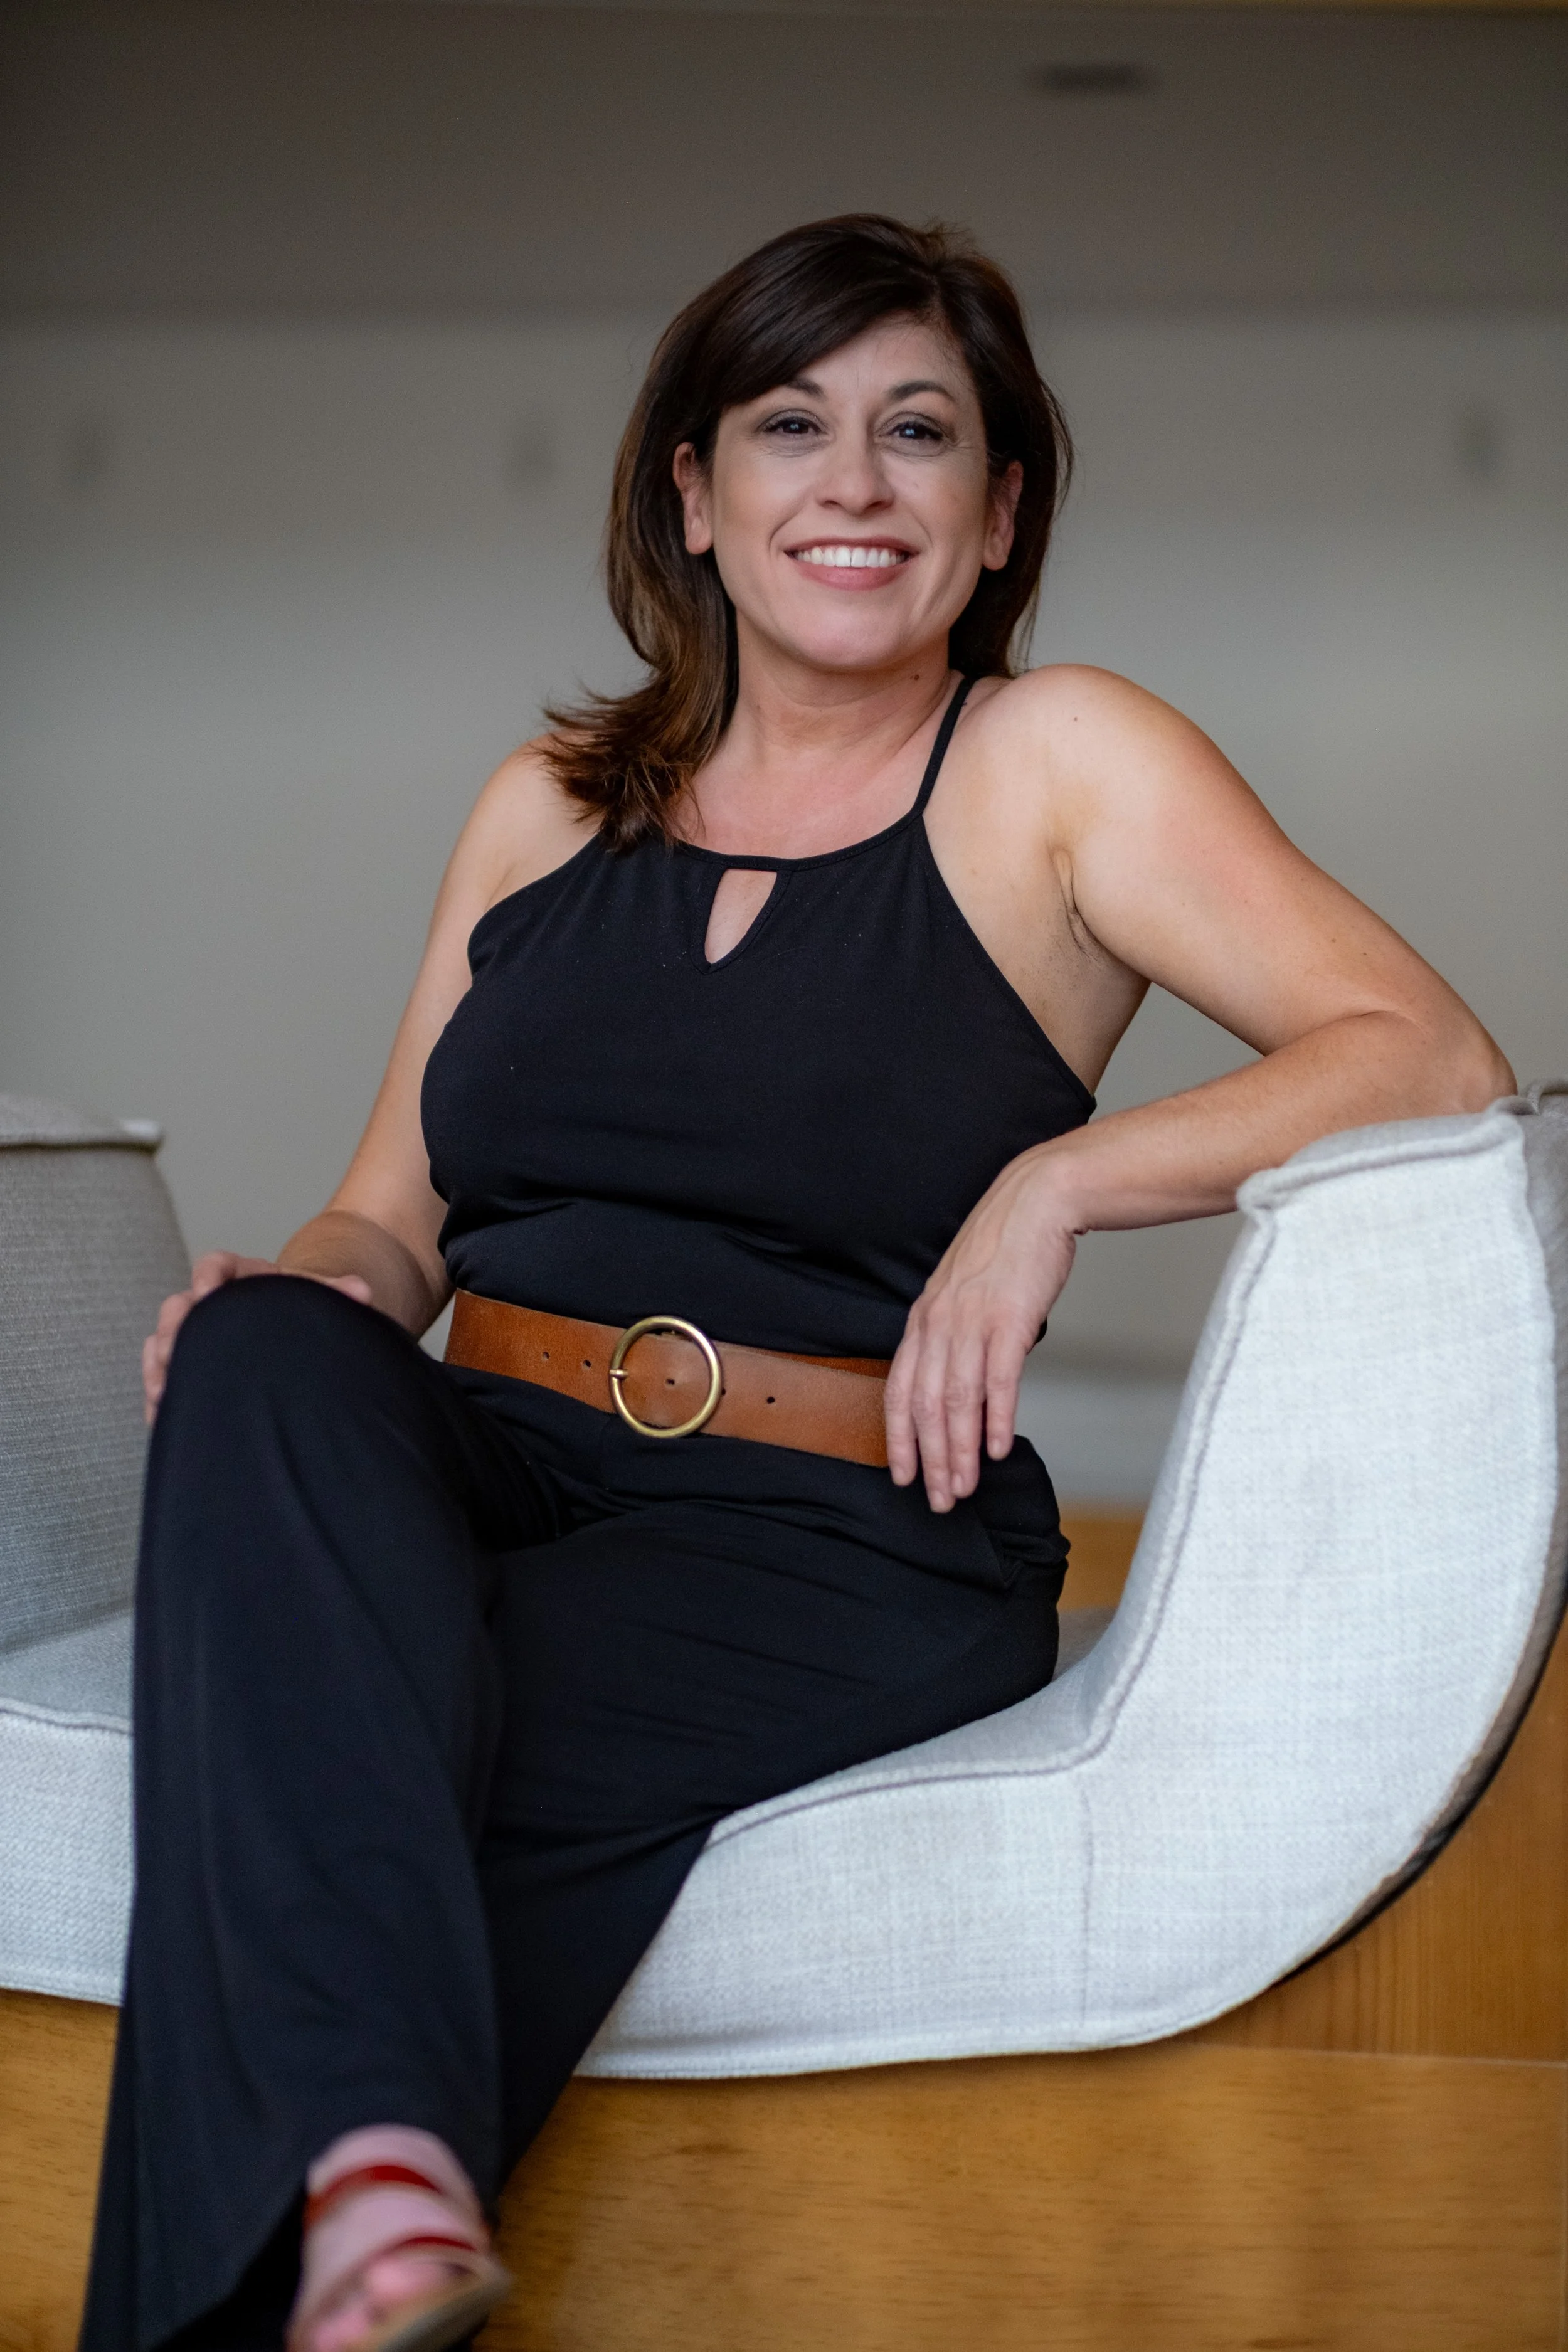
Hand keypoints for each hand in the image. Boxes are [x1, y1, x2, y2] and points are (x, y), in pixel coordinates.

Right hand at [142, 1250, 371, 1423]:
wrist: (302, 1337)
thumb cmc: (307, 1312)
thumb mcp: (321, 1300)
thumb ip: (338, 1294)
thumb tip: (361, 1291)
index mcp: (243, 1278)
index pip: (215, 1265)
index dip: (207, 1276)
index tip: (207, 1292)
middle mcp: (212, 1303)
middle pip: (179, 1306)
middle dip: (173, 1329)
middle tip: (174, 1353)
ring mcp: (197, 1336)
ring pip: (163, 1342)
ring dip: (159, 1365)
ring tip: (163, 1391)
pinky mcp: (191, 1367)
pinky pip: (164, 1376)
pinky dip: (161, 1394)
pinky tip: (164, 1416)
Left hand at [885, 1149, 1079, 1512]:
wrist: (1037, 1201)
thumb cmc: (1005, 1249)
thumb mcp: (962, 1292)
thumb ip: (954, 1335)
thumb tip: (961, 1383)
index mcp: (923, 1319)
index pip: (899, 1389)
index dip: (898, 1438)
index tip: (903, 1476)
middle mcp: (939, 1323)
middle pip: (926, 1405)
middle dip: (931, 1459)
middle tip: (940, 1499)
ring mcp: (973, 1321)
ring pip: (957, 1400)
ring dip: (960, 1451)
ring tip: (967, 1486)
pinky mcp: (1009, 1319)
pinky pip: (998, 1379)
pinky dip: (996, 1418)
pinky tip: (998, 1447)